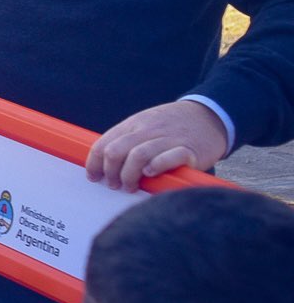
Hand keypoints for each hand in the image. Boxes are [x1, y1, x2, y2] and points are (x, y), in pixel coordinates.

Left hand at [85, 99, 227, 191]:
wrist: (209, 116)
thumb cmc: (172, 126)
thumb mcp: (145, 125)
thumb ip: (126, 140)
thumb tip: (103, 164)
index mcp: (133, 124)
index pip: (105, 143)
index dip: (95, 163)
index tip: (94, 177)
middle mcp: (148, 130)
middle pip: (117, 151)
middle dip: (110, 172)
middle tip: (114, 184)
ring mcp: (168, 139)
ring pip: (138, 155)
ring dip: (129, 175)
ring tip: (130, 186)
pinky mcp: (189, 150)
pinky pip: (169, 157)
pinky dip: (156, 166)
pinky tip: (150, 174)